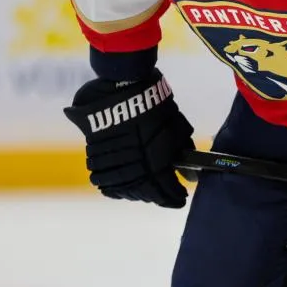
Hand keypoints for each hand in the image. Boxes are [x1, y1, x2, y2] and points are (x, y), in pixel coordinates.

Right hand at [63, 69, 194, 207]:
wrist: (123, 85)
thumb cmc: (156, 105)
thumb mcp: (176, 128)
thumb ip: (183, 153)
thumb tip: (192, 176)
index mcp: (157, 160)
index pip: (166, 191)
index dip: (174, 198)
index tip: (179, 200)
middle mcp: (135, 165)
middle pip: (145, 193)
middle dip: (156, 196)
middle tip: (164, 195)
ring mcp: (113, 161)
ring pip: (124, 188)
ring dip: (136, 193)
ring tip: (146, 190)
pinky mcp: (95, 154)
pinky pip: (104, 179)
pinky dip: (116, 186)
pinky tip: (124, 184)